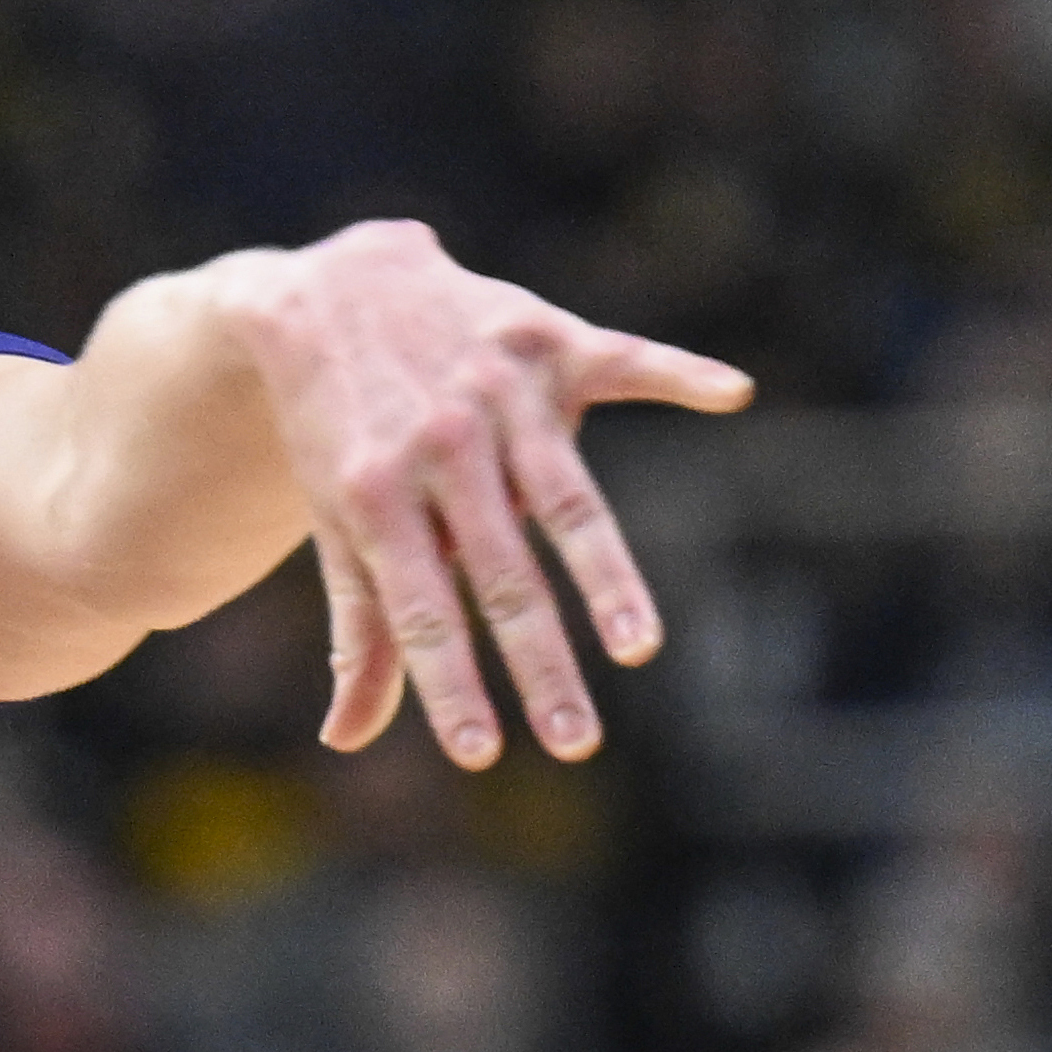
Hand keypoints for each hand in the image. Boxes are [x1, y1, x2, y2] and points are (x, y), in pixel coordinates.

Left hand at [215, 220, 749, 766]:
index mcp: (374, 497)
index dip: (450, 684)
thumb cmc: (337, 434)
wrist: (322, 296)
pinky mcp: (542, 338)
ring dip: (605, 575)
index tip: (481, 755)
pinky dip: (676, 373)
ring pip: (564, 494)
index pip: (421, 610)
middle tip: (574, 743)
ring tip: (639, 646)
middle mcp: (437, 446)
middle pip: (501, 572)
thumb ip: (360, 628)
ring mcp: (495, 390)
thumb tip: (346, 739)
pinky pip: (621, 358)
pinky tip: (729, 393)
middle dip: (538, 664)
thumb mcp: (338, 523)